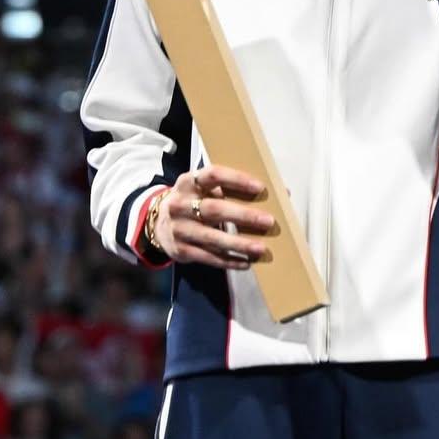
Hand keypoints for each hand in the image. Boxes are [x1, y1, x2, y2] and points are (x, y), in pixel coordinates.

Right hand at [152, 165, 275, 269]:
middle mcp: (180, 204)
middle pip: (214, 209)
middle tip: (268, 221)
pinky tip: (245, 263)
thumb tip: (282, 194)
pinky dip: (228, 261)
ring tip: (260, 249)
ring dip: (238, 244)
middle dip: (243, 215)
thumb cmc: (194, 201)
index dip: (236, 179)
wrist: (156, 224)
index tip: (260, 187)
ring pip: (212, 238)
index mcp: (189, 181)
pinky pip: (207, 257)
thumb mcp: (204, 189)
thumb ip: (235, 189)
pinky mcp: (179, 250)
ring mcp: (178, 228)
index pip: (213, 175)